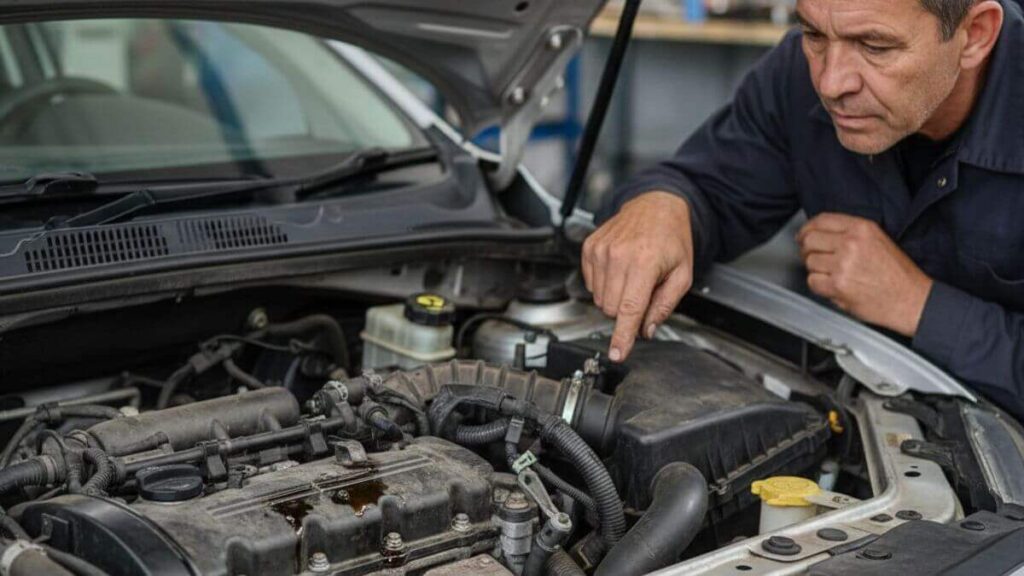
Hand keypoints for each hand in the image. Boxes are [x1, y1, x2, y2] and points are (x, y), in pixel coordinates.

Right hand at [582, 192, 694, 361]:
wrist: (655, 205)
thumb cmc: (671, 238)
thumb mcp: (682, 274)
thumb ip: (665, 305)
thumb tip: (647, 330)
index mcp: (644, 262)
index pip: (629, 309)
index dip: (622, 336)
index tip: (617, 353)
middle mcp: (618, 256)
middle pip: (612, 309)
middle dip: (627, 310)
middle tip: (643, 291)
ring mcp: (600, 250)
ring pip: (600, 299)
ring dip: (615, 297)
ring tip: (632, 276)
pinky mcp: (589, 248)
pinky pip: (590, 284)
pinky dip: (604, 284)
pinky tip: (619, 269)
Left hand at [797, 213, 933, 336]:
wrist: (911, 299)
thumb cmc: (898, 274)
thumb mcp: (878, 240)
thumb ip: (850, 233)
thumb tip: (819, 234)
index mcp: (861, 228)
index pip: (821, 220)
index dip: (807, 229)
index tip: (803, 235)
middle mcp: (851, 243)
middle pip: (810, 241)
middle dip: (807, 250)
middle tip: (813, 258)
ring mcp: (843, 265)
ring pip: (810, 263)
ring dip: (816, 270)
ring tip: (833, 275)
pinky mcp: (838, 286)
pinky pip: (813, 282)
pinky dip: (819, 286)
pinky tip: (834, 286)